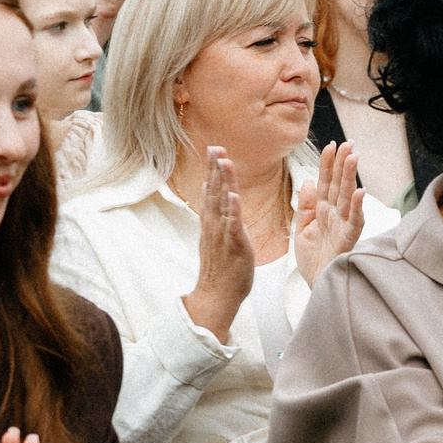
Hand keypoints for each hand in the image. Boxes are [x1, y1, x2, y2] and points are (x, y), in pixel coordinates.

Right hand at [181, 147, 256, 342]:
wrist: (216, 296)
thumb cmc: (221, 269)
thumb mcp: (216, 235)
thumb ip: (213, 212)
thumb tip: (209, 190)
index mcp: (212, 222)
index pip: (211, 191)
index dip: (213, 170)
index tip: (214, 149)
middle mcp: (214, 225)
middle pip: (214, 192)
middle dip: (215, 168)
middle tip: (215, 146)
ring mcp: (222, 235)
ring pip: (222, 203)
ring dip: (223, 182)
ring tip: (224, 161)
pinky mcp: (233, 246)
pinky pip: (232, 226)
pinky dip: (232, 210)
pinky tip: (233, 195)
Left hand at [292, 141, 366, 287]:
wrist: (316, 286)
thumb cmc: (312, 261)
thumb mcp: (302, 230)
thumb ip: (305, 207)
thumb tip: (308, 181)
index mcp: (323, 212)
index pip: (326, 183)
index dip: (328, 165)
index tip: (331, 145)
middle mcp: (335, 215)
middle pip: (338, 185)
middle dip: (342, 164)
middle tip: (347, 143)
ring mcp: (343, 226)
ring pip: (347, 197)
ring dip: (350, 177)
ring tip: (353, 157)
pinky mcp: (348, 240)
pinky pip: (354, 221)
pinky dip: (356, 207)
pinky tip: (359, 191)